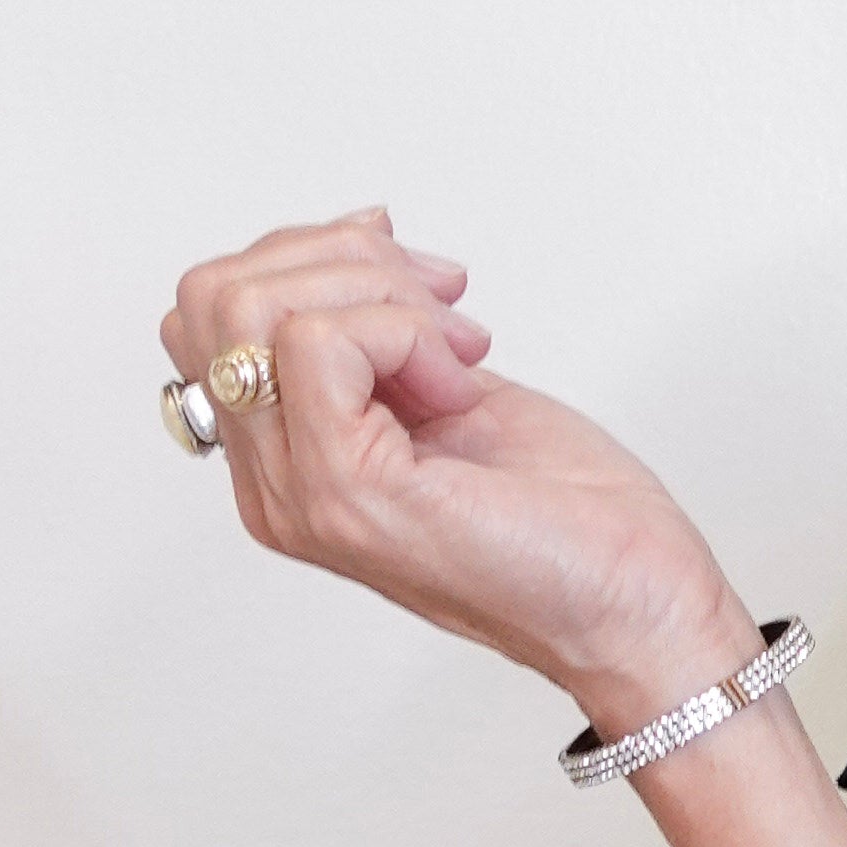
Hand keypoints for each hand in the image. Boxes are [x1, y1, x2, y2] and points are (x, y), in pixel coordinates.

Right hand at [161, 207, 751, 726]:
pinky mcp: (347, 490)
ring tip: (459, 352)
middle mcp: (277, 483)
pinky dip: (404, 332)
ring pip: (252, 309)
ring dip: (379, 294)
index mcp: (290, 460)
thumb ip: (381, 340)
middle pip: (213, 297)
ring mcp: (302, 492)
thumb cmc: (570, 522)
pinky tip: (460, 390)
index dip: (310, 260)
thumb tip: (357, 241)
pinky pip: (319, 342)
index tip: (416, 285)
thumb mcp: (452, 396)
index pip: (210, 312)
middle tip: (442, 308)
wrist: (636, 604)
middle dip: (340, 261)